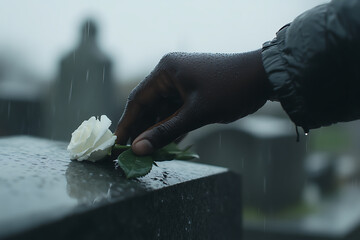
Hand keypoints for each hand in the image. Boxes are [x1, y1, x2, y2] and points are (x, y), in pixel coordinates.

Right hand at [115, 49, 268, 154]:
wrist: (264, 79)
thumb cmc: (230, 90)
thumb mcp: (196, 114)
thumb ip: (165, 132)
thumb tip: (138, 148)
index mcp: (166, 70)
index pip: (138, 99)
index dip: (127, 123)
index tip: (118, 143)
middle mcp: (171, 74)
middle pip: (149, 106)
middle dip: (142, 129)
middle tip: (133, 152)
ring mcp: (183, 84)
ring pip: (163, 111)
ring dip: (158, 130)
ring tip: (149, 152)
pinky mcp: (194, 93)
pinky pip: (177, 112)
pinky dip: (173, 127)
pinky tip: (168, 144)